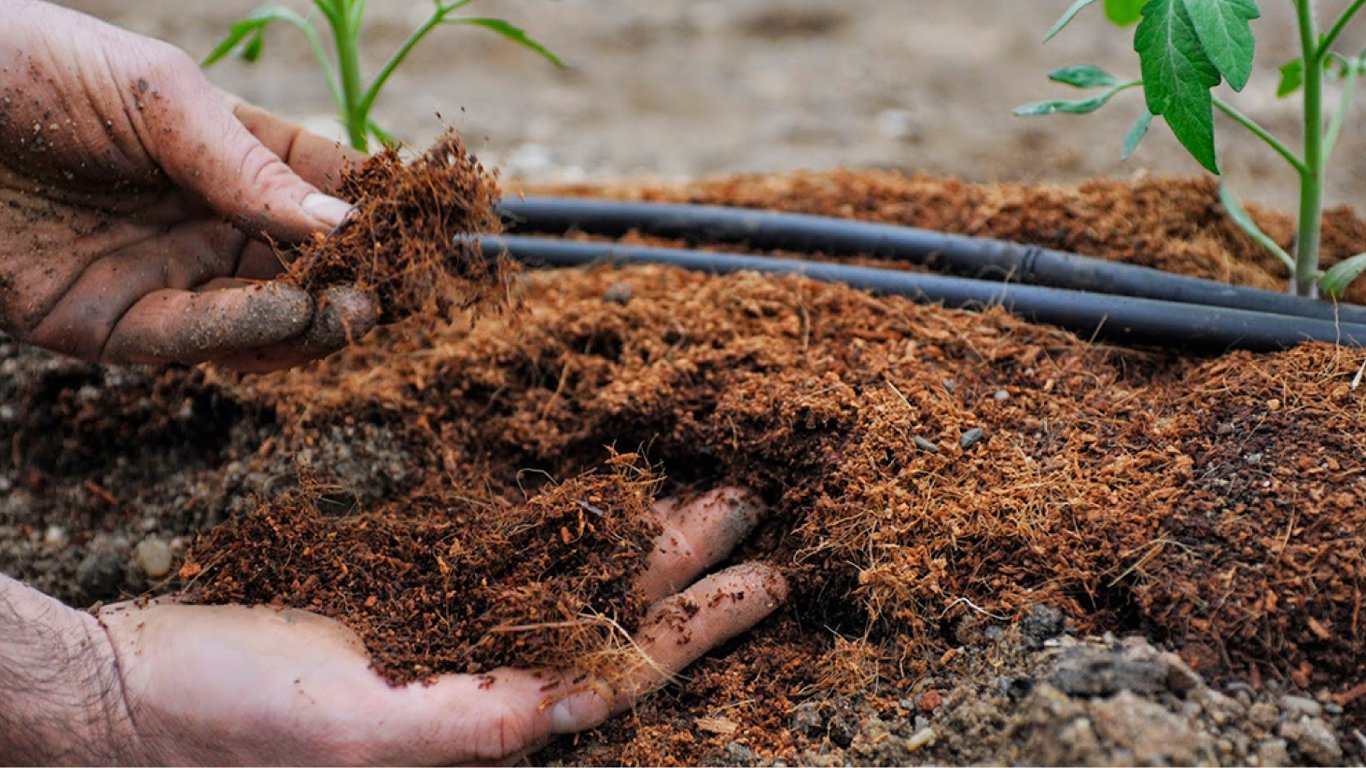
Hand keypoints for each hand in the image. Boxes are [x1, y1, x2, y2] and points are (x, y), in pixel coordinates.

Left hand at [0, 1, 374, 370]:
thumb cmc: (26, 67)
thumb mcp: (157, 94)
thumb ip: (248, 164)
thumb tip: (348, 222)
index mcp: (220, 152)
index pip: (320, 185)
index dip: (378, 206)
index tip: (432, 225)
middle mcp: (200, 220)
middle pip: (303, 265)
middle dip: (357, 278)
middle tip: (400, 286)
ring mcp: (159, 276)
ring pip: (261, 318)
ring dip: (315, 318)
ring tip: (355, 307)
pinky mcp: (107, 326)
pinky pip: (191, 340)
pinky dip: (245, 333)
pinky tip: (289, 314)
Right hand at [94, 487, 785, 764]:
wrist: (129, 692)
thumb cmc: (222, 724)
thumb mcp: (353, 732)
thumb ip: (469, 724)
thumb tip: (573, 705)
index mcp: (487, 727)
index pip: (623, 673)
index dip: (700, 630)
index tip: (767, 582)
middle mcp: (483, 683)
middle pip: (613, 619)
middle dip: (688, 569)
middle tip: (750, 503)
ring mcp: (448, 639)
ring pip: (569, 582)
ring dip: (637, 540)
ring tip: (699, 492)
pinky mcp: (407, 601)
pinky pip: (505, 559)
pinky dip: (560, 528)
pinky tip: (592, 500)